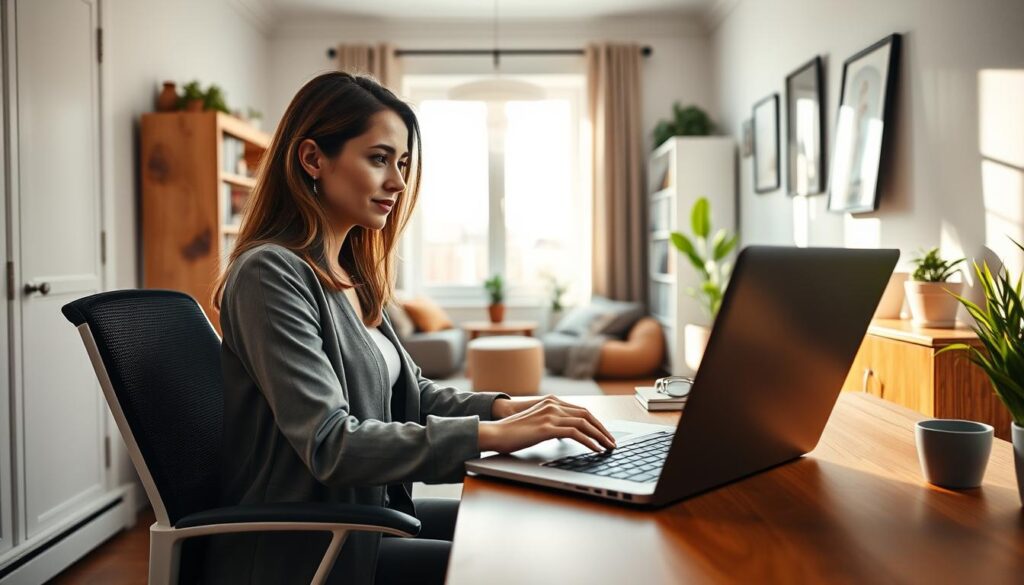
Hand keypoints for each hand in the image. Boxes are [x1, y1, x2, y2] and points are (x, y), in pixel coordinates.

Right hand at [479, 396, 616, 453]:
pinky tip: (595, 450)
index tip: (605, 433)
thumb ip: (550, 423)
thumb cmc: (513, 432)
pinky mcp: (547, 427)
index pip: (581, 410)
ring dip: (600, 436)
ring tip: (608, 447)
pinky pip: (576, 433)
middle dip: (602, 429)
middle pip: (587, 415)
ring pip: (584, 423)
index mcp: (551, 402)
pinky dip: (589, 442)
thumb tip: (564, 433)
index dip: (596, 422)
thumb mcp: (535, 423)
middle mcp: (553, 405)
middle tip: (612, 441)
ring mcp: (550, 415)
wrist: (495, 433)